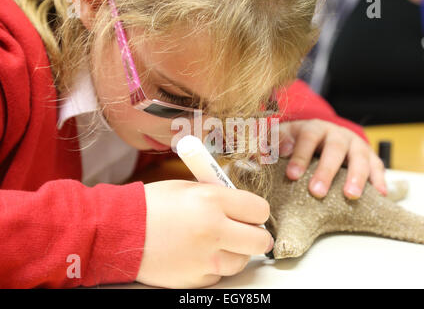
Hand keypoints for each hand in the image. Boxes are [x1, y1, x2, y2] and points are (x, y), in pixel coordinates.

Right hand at [136, 180, 272, 288]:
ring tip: (215, 242)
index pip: (260, 209)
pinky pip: (220, 274)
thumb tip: (244, 207)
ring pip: (242, 261)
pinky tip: (198, 253)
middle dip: (256, 235)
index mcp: (212, 201)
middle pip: (260, 240)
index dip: (256, 212)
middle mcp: (213, 230)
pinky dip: (214, 265)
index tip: (251, 214)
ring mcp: (205, 258)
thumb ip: (220, 197)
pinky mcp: (196, 278)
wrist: (120, 231)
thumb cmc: (151, 205)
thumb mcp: (188, 188)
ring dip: (235, 252)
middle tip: (246, 231)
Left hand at [278, 119, 386, 199]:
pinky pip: (377, 166)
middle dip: (326, 170)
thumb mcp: (282, 137)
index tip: (292, 175)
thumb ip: (274, 143)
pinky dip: (379, 179)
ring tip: (350, 196)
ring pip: (359, 157)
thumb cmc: (297, 141)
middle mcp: (337, 134)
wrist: (319, 136)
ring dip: (356, 176)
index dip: (300, 156)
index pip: (308, 138)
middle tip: (317, 192)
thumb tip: (272, 151)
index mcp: (314, 128)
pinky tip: (379, 194)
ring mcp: (355, 144)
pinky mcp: (369, 156)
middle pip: (335, 148)